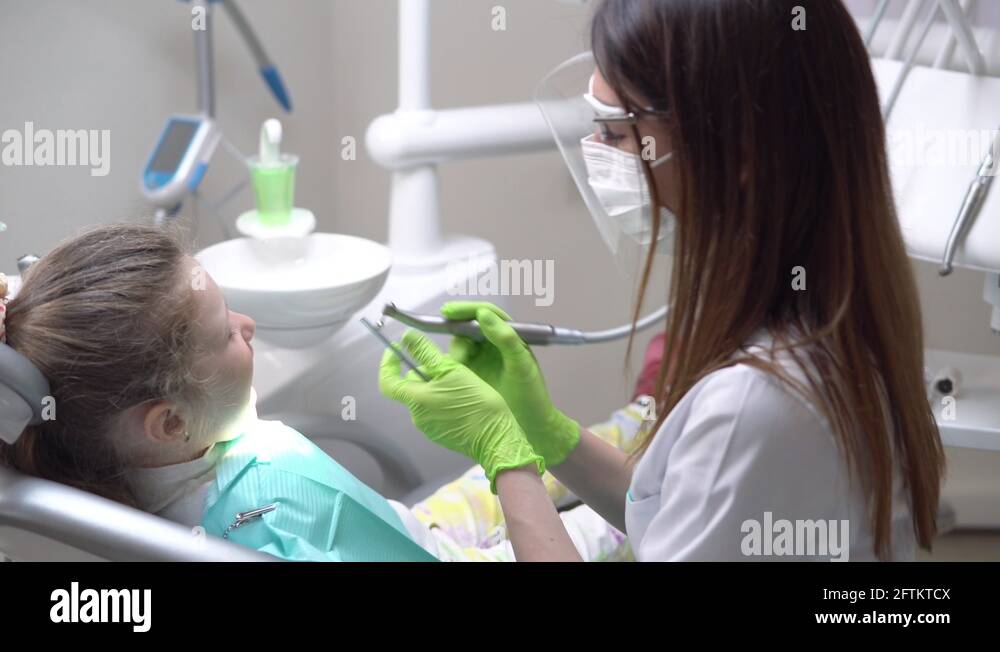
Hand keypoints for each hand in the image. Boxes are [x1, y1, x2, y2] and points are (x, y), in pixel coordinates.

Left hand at [379, 330, 543, 491]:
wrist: (497, 438)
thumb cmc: (475, 402)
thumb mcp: (451, 370)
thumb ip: (426, 352)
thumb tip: (407, 337)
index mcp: (415, 400)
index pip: (388, 381)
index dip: (388, 362)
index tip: (397, 349)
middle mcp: (418, 417)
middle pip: (412, 387)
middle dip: (426, 372)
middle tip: (448, 363)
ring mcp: (430, 428)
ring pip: (427, 397)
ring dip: (438, 385)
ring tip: (462, 380)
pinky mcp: (444, 435)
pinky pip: (437, 410)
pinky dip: (445, 399)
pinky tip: (465, 396)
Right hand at [441, 301, 580, 466]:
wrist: (530, 426)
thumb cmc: (531, 394)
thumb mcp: (520, 365)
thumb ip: (506, 338)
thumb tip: (483, 314)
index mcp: (508, 337)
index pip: (486, 314)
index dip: (467, 310)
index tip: (449, 311)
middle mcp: (493, 345)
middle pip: (468, 328)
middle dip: (456, 331)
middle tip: (450, 343)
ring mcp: (481, 360)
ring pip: (459, 346)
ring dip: (455, 353)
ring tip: (458, 366)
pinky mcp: (471, 376)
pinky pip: (455, 364)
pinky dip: (448, 366)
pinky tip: (442, 373)